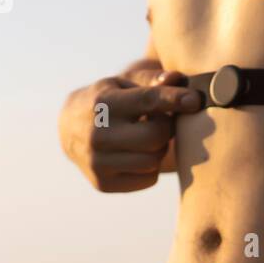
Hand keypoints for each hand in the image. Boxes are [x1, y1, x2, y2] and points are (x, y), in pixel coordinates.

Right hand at [59, 69, 202, 191]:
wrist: (68, 129)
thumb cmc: (107, 101)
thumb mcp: (124, 84)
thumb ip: (152, 80)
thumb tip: (176, 78)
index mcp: (102, 103)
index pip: (148, 101)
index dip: (175, 99)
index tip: (195, 100)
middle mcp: (96, 134)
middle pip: (156, 136)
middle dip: (166, 128)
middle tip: (160, 121)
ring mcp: (97, 162)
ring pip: (153, 160)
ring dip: (159, 148)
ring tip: (146, 137)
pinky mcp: (103, 183)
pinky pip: (148, 179)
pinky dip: (150, 167)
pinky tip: (136, 154)